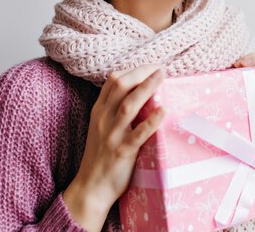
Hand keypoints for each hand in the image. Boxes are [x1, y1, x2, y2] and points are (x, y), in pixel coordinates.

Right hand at [63, 65, 165, 230]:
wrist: (91, 187)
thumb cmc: (101, 156)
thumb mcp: (101, 126)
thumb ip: (113, 109)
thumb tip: (138, 92)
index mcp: (99, 110)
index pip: (113, 80)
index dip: (133, 69)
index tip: (151, 66)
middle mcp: (103, 118)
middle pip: (121, 85)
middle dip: (141, 72)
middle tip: (160, 67)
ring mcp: (112, 134)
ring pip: (129, 104)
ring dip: (147, 87)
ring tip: (162, 76)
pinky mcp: (123, 151)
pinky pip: (138, 133)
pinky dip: (151, 120)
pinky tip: (163, 110)